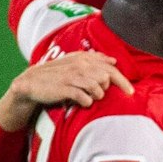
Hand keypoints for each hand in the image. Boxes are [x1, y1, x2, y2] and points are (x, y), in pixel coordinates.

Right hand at [0, 51, 132, 130]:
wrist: (31, 83)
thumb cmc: (58, 76)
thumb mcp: (74, 63)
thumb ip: (94, 60)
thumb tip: (114, 60)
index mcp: (83, 58)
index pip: (111, 69)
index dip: (123, 81)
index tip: (131, 93)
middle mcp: (79, 65)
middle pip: (106, 79)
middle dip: (105, 89)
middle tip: (95, 93)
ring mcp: (71, 77)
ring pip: (98, 89)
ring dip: (96, 96)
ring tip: (87, 97)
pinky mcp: (64, 89)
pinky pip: (85, 99)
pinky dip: (86, 103)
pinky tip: (81, 102)